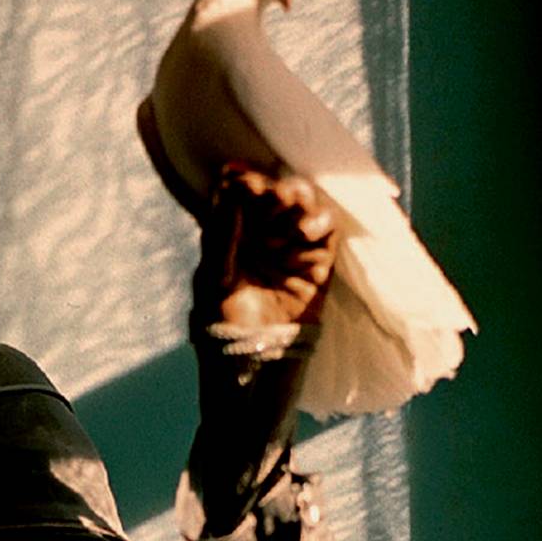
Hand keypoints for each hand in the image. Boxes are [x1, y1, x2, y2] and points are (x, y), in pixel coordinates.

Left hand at [194, 165, 334, 326]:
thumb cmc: (223, 320)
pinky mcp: (317, 260)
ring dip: (298, 201)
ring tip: (289, 222)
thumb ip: (222, 233)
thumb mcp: (214, 276)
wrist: (255, 359)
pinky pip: (327, 228)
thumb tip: (230, 185)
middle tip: (273, 200)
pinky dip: (319, 221)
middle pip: (275, 190)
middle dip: (275, 190)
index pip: (240, 191)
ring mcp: (291, 244)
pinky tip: (304, 233)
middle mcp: (261, 233)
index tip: (247, 185)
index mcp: (229, 232)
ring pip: (304, 203)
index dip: (245, 181)